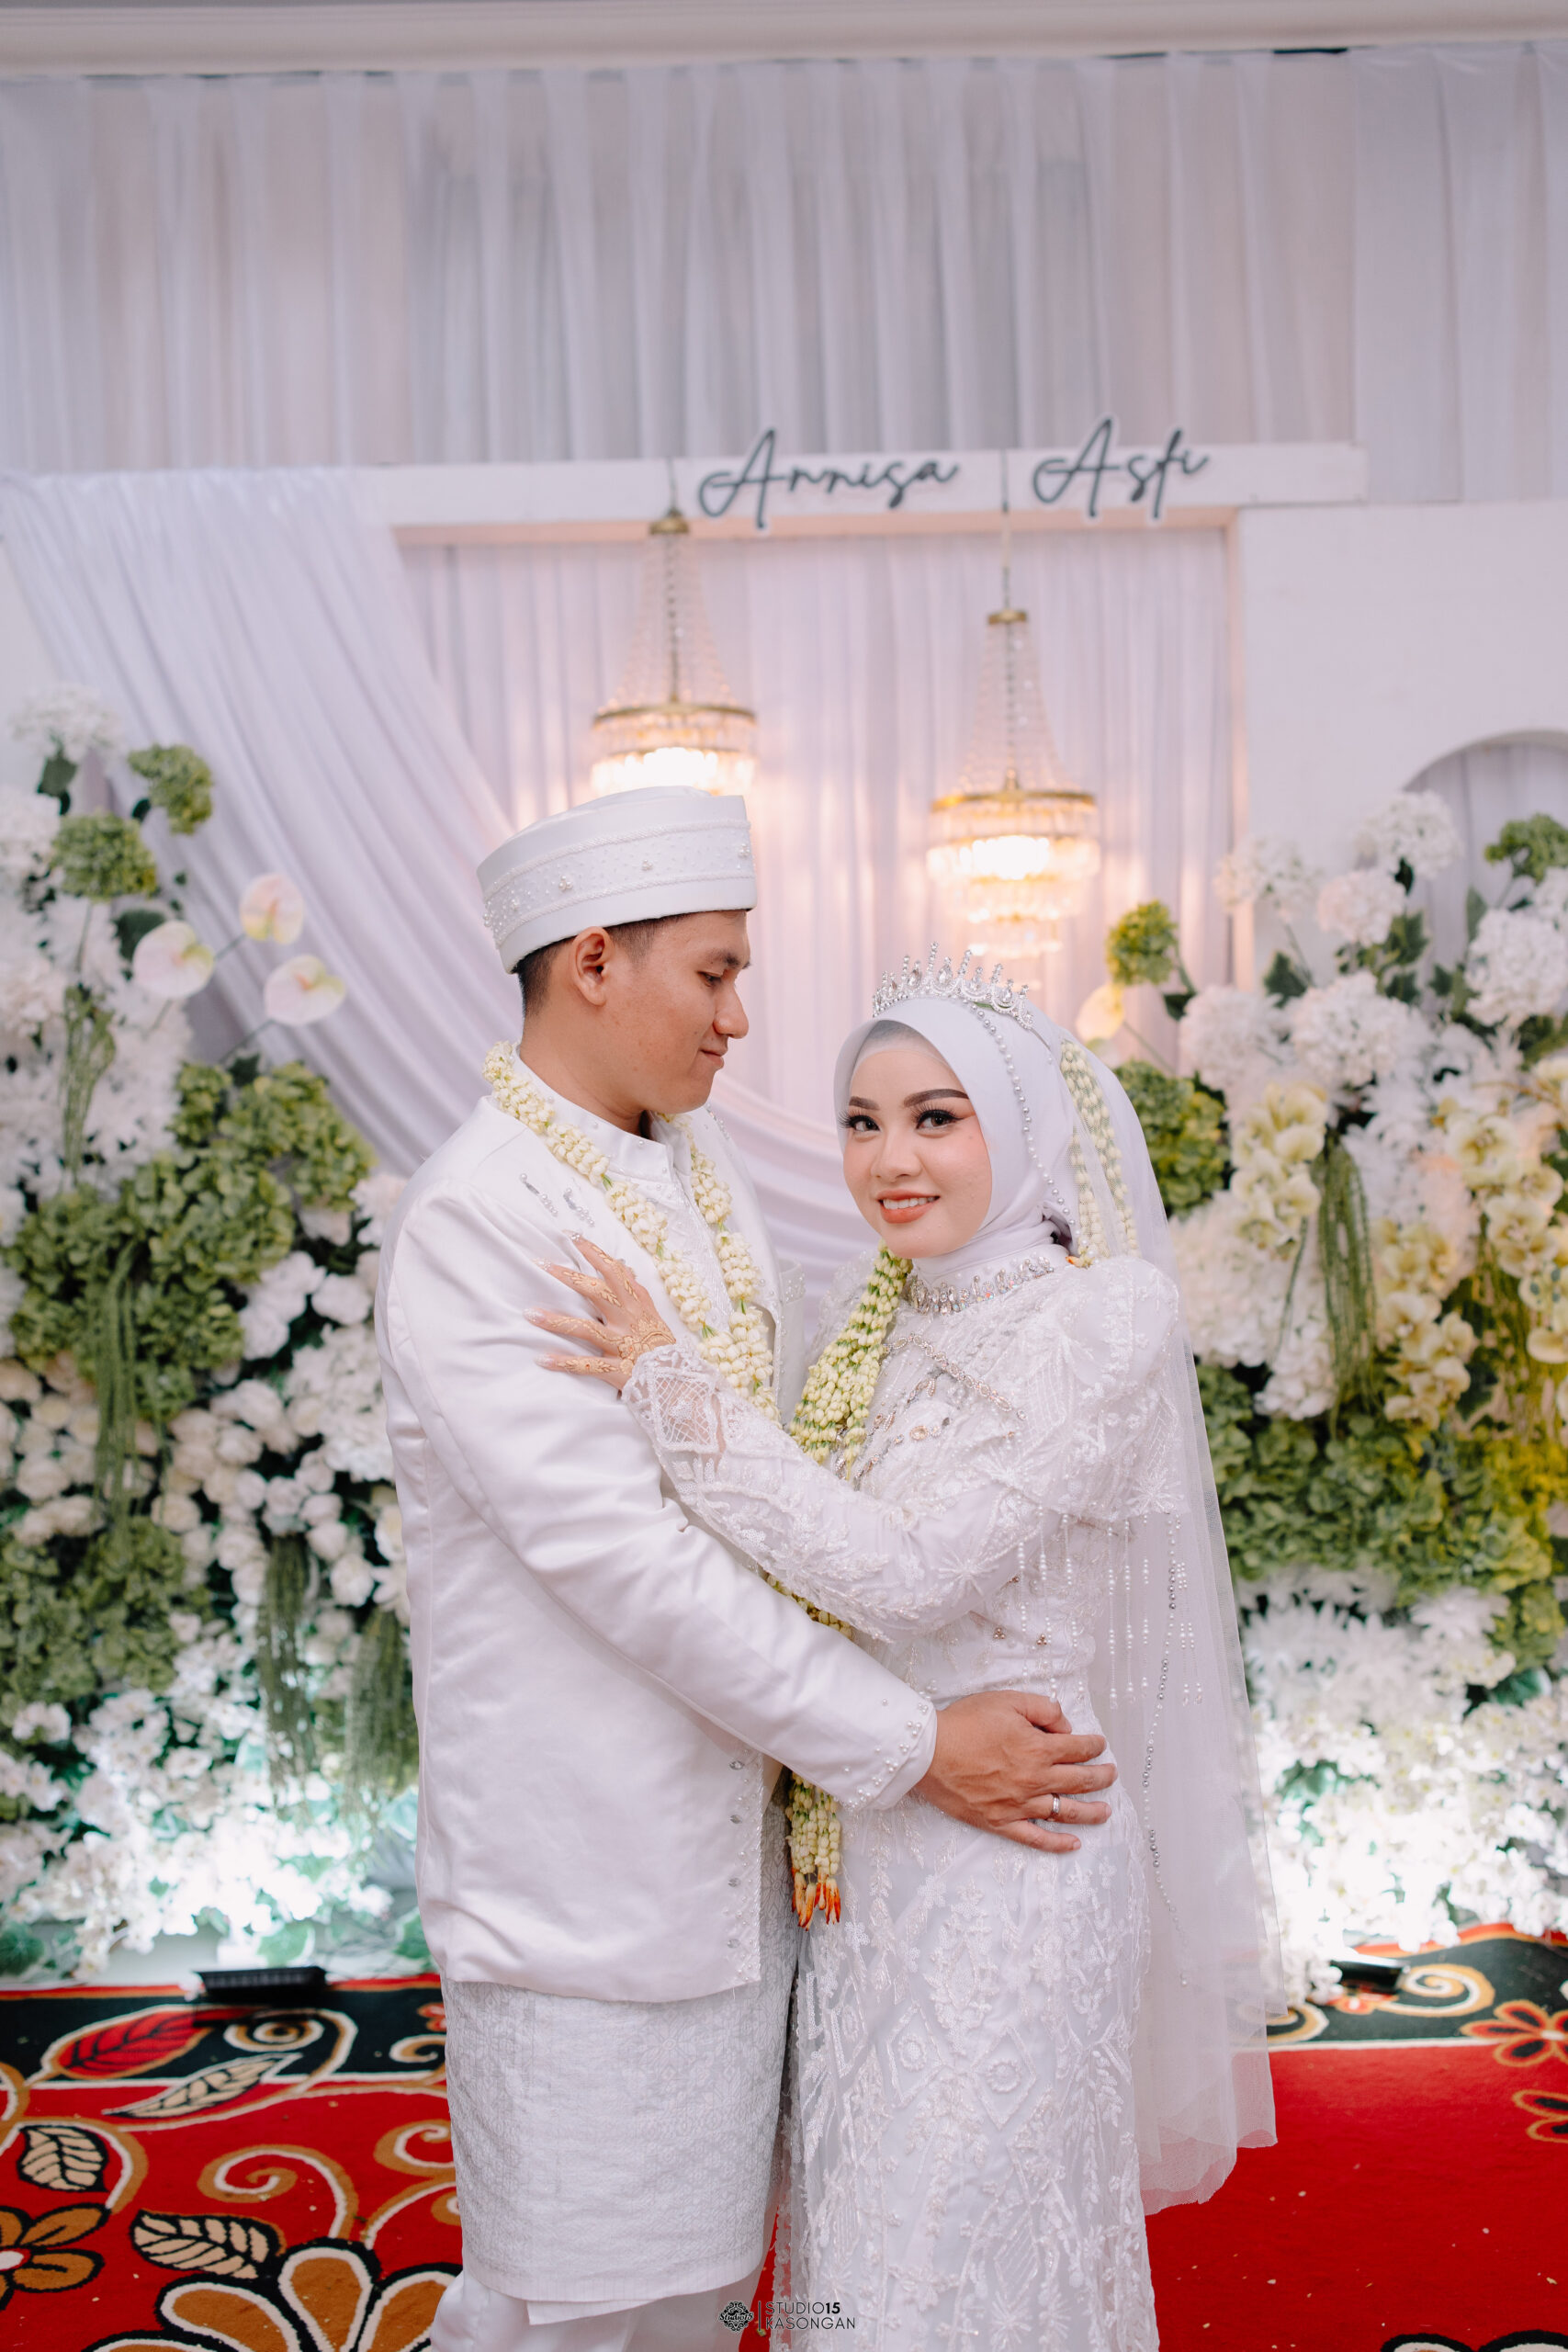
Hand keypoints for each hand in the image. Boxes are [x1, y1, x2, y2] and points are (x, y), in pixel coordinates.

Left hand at [529, 1236, 676, 1392]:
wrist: (676, 1381)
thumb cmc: (661, 1346)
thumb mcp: (653, 1314)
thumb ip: (636, 1291)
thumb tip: (624, 1265)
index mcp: (636, 1305)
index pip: (614, 1271)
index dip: (594, 1252)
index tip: (572, 1236)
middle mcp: (627, 1321)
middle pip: (596, 1293)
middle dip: (568, 1277)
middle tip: (542, 1264)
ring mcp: (621, 1345)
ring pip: (586, 1329)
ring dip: (557, 1321)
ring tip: (530, 1314)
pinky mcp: (616, 1369)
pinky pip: (586, 1366)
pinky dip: (564, 1363)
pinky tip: (542, 1358)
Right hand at [913, 1690, 1115, 1854]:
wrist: (928, 1752)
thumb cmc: (965, 1722)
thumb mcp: (1007, 1701)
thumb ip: (1043, 1709)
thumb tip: (1065, 1727)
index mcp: (1038, 1749)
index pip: (1078, 1749)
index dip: (1093, 1746)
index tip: (1099, 1745)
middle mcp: (1035, 1780)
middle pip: (1079, 1781)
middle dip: (1101, 1777)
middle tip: (1111, 1775)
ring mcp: (1019, 1805)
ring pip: (1065, 1812)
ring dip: (1090, 1812)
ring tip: (1106, 1812)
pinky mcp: (1001, 1822)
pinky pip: (1035, 1838)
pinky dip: (1057, 1843)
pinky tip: (1074, 1844)